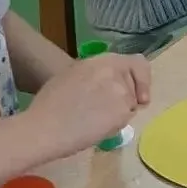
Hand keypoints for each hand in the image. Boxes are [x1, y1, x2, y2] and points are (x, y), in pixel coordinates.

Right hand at [28, 54, 150, 158]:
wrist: (45, 127)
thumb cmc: (49, 104)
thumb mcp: (72, 74)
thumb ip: (96, 74)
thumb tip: (109, 82)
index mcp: (102, 60)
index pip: (137, 62)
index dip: (142, 78)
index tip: (139, 93)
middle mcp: (115, 71)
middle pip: (135, 87)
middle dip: (126, 100)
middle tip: (104, 111)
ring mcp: (121, 91)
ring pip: (131, 105)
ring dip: (119, 114)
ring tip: (94, 119)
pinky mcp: (123, 112)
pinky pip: (126, 120)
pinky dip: (115, 125)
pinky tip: (95, 128)